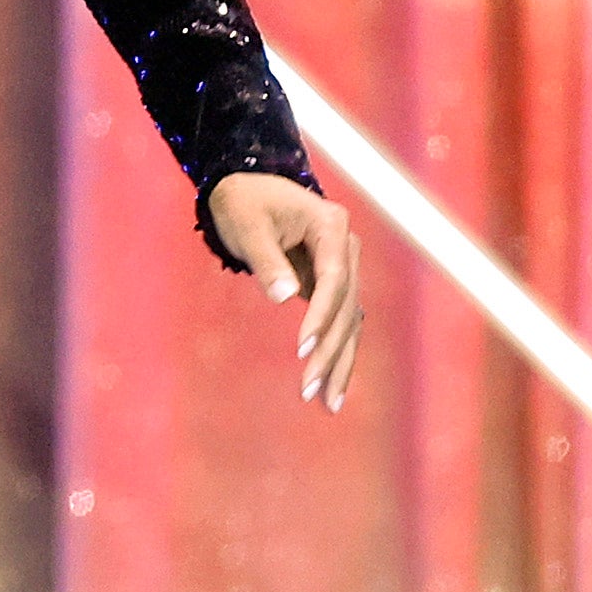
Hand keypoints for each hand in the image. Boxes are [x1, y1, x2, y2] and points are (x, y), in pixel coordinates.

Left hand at [206, 171, 362, 411]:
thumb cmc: (242, 202)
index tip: (302, 348)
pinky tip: (331, 390)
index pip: (334, 278)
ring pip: (349, 322)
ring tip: (326, 403)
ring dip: (338, 362)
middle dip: (329, 350)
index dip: (321, 315)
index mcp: (331, 226)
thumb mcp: (245, 223)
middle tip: (308, 389)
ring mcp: (343, 268)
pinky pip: (340, 325)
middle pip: (346, 307)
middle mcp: (346, 249)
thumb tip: (283, 296)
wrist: (247, 188)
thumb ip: (265, 258)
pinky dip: (336, 355)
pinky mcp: (332, 286)